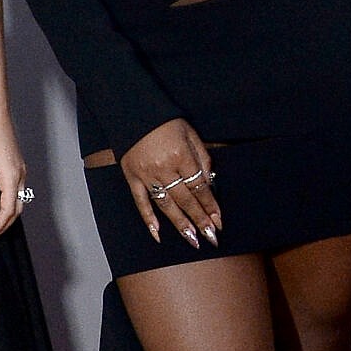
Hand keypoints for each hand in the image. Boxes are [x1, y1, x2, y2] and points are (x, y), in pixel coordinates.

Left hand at [0, 107, 30, 239]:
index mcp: (11, 176)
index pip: (7, 210)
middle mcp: (20, 174)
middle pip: (17, 207)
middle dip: (5, 223)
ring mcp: (20, 168)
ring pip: (18, 198)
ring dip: (7, 213)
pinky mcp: (15, 163)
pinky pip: (16, 189)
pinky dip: (7, 200)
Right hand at [121, 119, 220, 249]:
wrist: (134, 110)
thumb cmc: (166, 122)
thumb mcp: (191, 134)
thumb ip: (203, 158)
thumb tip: (211, 184)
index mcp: (181, 156)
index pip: (199, 187)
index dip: (210, 206)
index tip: (219, 221)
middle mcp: (164, 168)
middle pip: (185, 199)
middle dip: (200, 220)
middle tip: (211, 238)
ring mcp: (146, 175)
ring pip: (166, 205)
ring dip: (180, 224)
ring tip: (192, 239)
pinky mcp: (131, 177)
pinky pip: (140, 202)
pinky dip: (148, 219)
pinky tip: (158, 234)